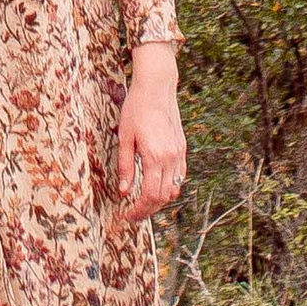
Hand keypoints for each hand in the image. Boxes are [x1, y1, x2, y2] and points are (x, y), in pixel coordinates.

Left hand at [115, 50, 185, 220]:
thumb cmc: (136, 109)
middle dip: (148, 210)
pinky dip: (169, 187)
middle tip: (133, 215)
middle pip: (163, 197)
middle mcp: (171, 158)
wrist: (156, 89)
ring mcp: (179, 154)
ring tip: (143, 204)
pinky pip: (179, 176)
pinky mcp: (182, 149)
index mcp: (154, 157)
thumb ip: (125, 166)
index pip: (149, 195)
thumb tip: (123, 192)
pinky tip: (155, 187)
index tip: (127, 216)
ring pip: (173, 189)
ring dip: (159, 201)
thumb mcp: (124, 138)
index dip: (139, 211)